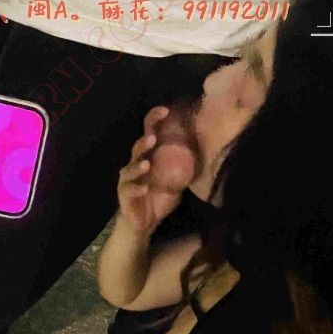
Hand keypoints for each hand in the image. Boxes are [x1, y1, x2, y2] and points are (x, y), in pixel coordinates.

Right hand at [117, 106, 197, 233]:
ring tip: (147, 164)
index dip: (154, 120)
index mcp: (148, 156)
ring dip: (138, 165)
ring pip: (130, 169)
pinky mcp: (124, 195)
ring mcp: (128, 180)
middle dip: (144, 142)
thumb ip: (183, 165)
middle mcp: (135, 165)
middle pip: (137, 149)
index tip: (165, 110)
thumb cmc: (159, 198)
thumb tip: (207, 147)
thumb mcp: (175, 180)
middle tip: (153, 138)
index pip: (149, 132)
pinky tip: (144, 188)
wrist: (144, 222)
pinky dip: (136, 188)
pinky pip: (129, 190)